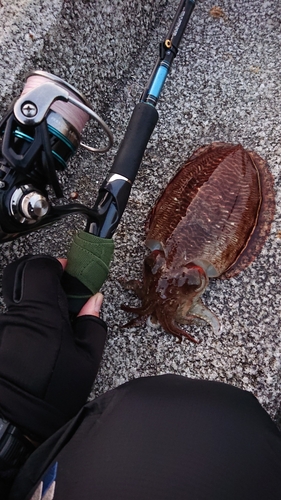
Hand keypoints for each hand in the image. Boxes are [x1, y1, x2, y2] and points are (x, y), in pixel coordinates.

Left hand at [0, 255, 106, 441]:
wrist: (11, 425)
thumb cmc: (49, 396)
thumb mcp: (86, 361)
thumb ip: (92, 324)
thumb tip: (94, 300)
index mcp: (42, 315)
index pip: (39, 268)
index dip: (53, 263)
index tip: (65, 269)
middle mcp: (15, 316)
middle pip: (23, 278)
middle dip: (41, 278)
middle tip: (57, 292)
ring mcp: (0, 327)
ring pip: (16, 302)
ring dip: (33, 308)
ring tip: (48, 333)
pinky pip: (10, 321)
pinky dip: (24, 325)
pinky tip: (33, 347)